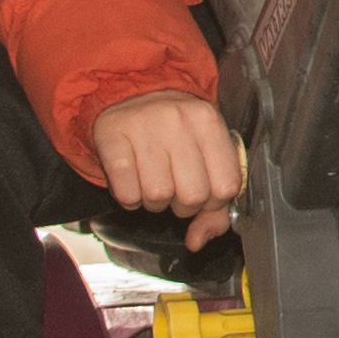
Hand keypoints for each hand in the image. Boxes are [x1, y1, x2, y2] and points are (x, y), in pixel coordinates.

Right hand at [88, 91, 246, 244]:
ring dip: (154, 202)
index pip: (226, 186)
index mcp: (209, 122)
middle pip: (192, 196)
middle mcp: (179, 120)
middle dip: (183, 205)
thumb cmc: (174, 134)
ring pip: (158, 197)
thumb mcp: (204, 155)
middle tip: (174, 188)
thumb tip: (197, 241)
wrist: (130, 96)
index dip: (213, 201)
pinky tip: (132, 182)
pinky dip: (129, 200)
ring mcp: (145, 127)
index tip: (202, 192)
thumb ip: (213, 205)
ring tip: (152, 181)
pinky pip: (127, 194)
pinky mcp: (112, 137)